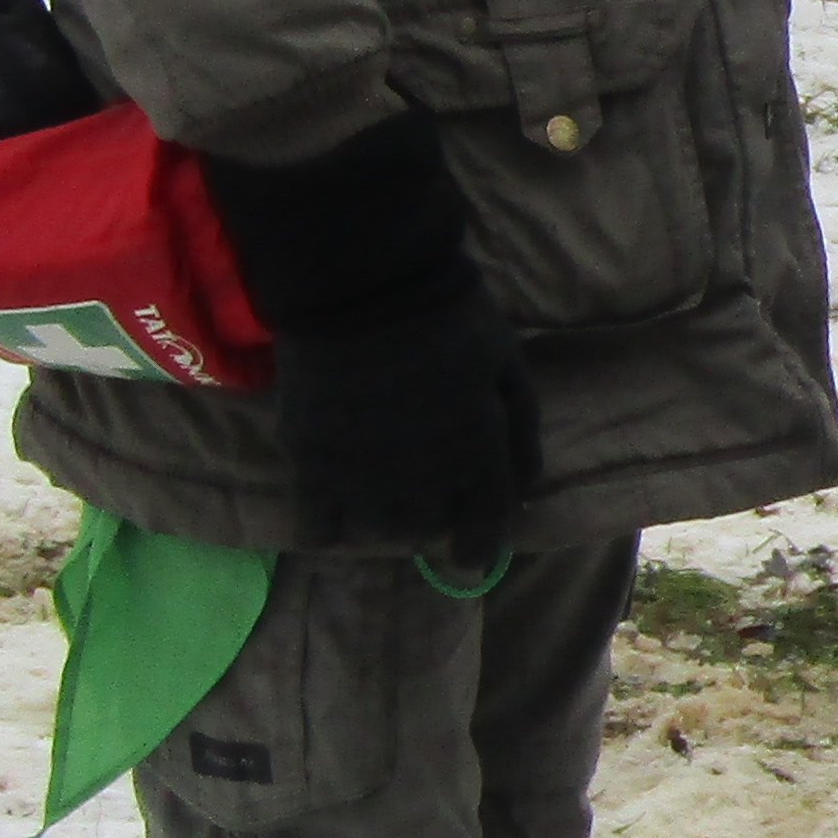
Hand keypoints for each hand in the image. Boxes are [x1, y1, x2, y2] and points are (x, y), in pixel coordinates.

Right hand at [203, 111, 544, 566]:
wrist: (362, 282)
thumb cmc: (447, 316)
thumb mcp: (506, 363)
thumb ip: (521, 427)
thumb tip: (527, 486)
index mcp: (476, 450)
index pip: (486, 526)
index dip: (480, 548)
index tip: (471, 554)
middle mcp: (422, 475)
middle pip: (428, 528)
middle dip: (432, 519)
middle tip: (423, 497)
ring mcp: (362, 474)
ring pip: (378, 531)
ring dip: (385, 520)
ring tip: (380, 495)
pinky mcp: (310, 463)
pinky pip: (318, 527)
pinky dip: (331, 526)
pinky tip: (335, 508)